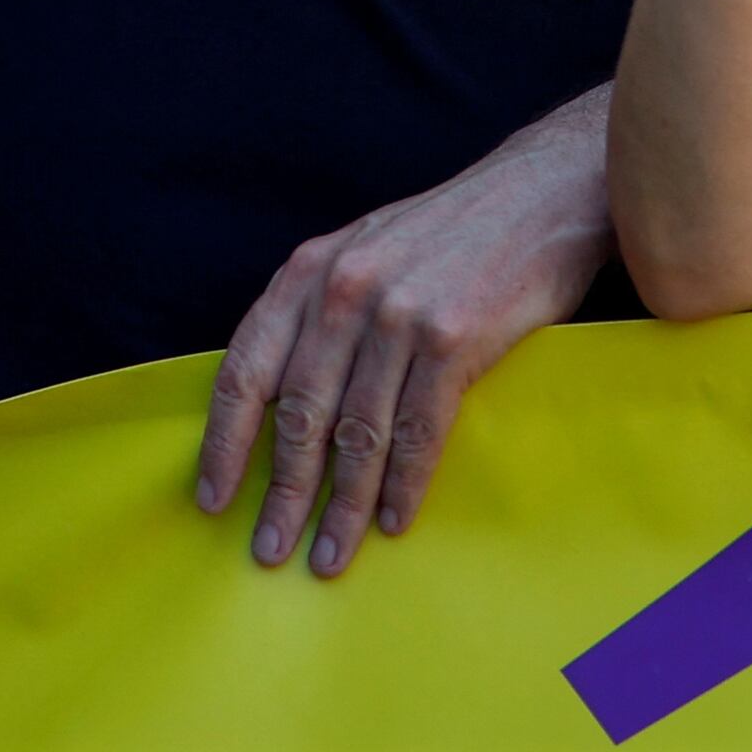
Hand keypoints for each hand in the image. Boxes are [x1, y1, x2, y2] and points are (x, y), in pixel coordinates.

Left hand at [196, 101, 607, 578]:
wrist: (540, 194)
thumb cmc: (447, 235)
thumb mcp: (362, 250)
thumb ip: (318, 312)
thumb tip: (279, 405)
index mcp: (308, 271)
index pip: (245, 368)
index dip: (223, 441)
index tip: (211, 499)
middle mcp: (344, 290)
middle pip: (298, 413)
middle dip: (281, 493)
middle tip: (268, 551)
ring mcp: (398, 313)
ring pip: (357, 433)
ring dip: (341, 506)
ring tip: (328, 556)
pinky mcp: (453, 336)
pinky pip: (418, 430)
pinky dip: (402, 485)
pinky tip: (391, 521)